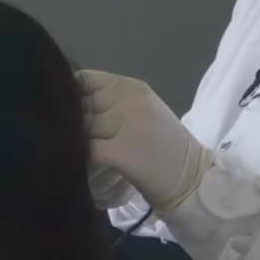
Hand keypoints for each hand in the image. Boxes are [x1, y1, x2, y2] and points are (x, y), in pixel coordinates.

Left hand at [78, 69, 210, 211]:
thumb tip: (71, 106)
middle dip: (69, 123)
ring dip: (72, 142)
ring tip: (72, 154)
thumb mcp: (141, 113)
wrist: (195, 179)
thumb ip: (111, 104)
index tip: (66, 115)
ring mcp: (127, 123)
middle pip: (80, 104)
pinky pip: (88, 150)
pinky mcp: (123, 150)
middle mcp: (129, 100)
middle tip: (65, 140)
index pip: (85, 80)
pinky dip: (78, 158)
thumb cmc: (165, 149)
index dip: (71, 98)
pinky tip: (78, 166)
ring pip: (81, 127)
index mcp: (132, 87)